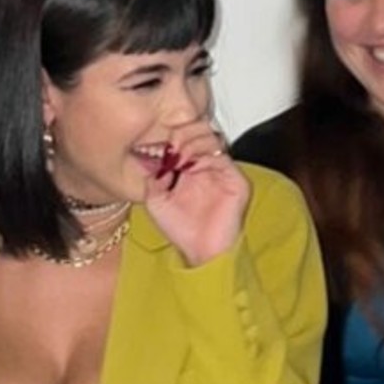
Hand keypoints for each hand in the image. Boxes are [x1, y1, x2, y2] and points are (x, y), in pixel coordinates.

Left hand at [143, 119, 248, 266]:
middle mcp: (209, 166)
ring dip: (192, 140)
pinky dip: (204, 154)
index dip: (171, 133)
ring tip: (178, 152)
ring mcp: (224, 172)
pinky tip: (189, 163)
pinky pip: (222, 156)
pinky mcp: (237, 181)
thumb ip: (151, 176)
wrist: (201, 252)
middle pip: (201, 130)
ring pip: (213, 138)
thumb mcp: (155, 199)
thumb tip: (147, 155)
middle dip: (182, 131)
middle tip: (169, 142)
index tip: (155, 142)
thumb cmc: (182, 231)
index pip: (186, 136)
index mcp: (191, 167)